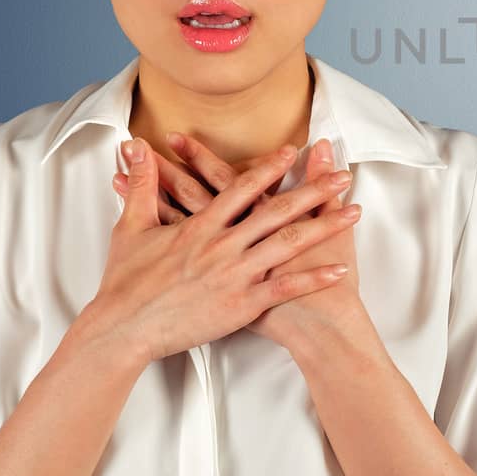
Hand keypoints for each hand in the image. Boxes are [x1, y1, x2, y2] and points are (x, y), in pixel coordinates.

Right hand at [92, 138, 358, 362]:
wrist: (122, 329)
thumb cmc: (125, 281)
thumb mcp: (131, 227)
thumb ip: (142, 184)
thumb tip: (133, 147)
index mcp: (200, 226)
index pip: (242, 188)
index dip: (271, 168)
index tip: (296, 151)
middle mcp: (222, 245)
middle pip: (277, 211)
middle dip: (314, 190)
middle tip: (343, 174)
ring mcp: (234, 275)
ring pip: (289, 244)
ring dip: (325, 226)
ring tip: (354, 212)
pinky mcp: (240, 305)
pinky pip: (285, 288)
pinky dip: (314, 279)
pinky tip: (340, 270)